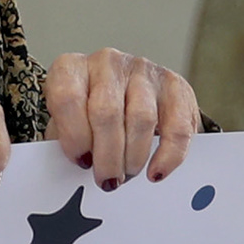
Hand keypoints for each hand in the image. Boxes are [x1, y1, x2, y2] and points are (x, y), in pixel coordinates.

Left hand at [45, 48, 201, 188]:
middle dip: (107, 156)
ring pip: (141, 118)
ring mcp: (141, 70)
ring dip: (134, 158)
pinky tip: (156, 171)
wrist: (124, 102)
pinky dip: (168, 155)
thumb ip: (66, 148)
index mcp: (71, 69)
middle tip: (108, 181)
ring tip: (128, 174)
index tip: (81, 161)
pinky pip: (176, 125)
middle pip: (106, 112)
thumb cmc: (87, 121)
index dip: (74, 135)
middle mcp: (106, 62)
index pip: (68, 97)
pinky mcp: (173, 85)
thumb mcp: (67, 130)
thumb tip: (73, 179)